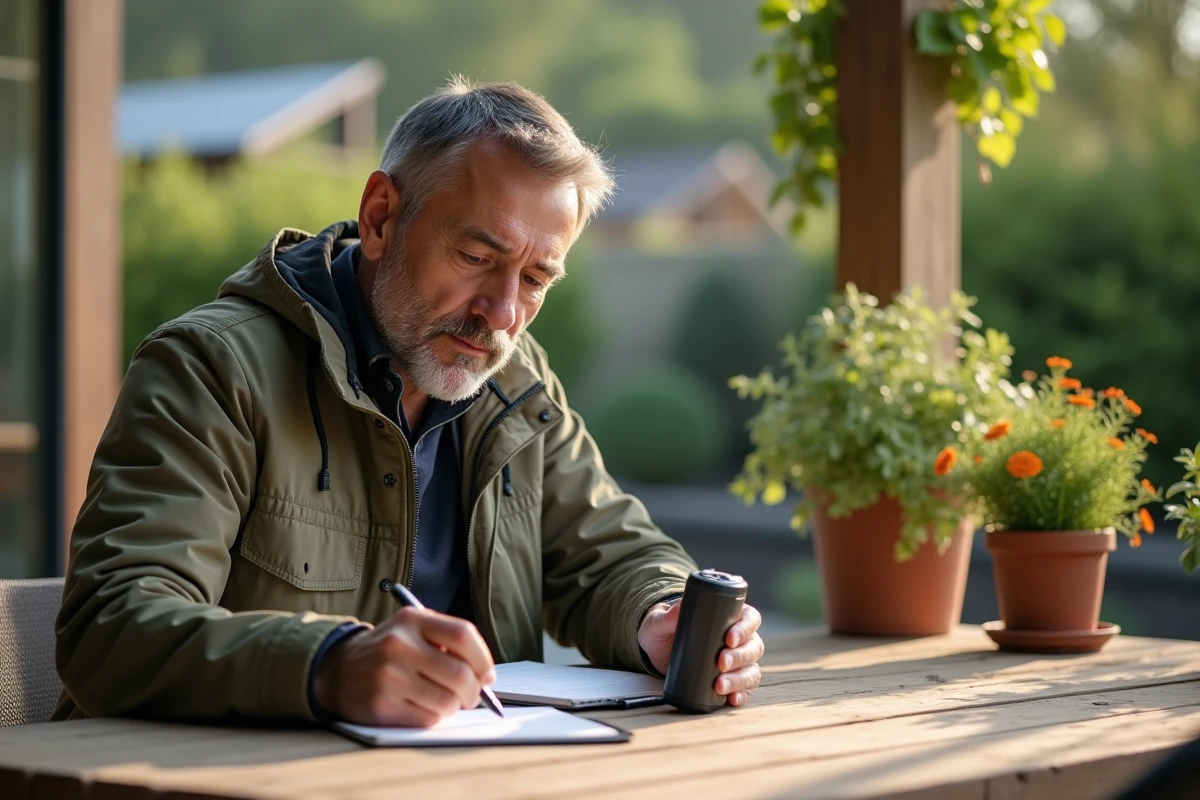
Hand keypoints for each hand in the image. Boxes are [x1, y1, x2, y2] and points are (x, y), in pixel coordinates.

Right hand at [313, 607, 495, 726]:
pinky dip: (433, 717)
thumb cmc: (386, 652)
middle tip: (471, 696)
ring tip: (441, 700)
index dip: (483, 659)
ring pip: (447, 701)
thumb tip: (485, 675)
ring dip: (453, 706)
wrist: (337, 670)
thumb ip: (447, 642)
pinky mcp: (381, 705)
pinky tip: (419, 706)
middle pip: (460, 674)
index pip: (463, 634)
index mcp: (412, 620)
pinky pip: (427, 719)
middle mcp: (399, 645)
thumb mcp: (412, 630)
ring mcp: (389, 676)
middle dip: (473, 691)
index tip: (487, 675)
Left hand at [637, 600, 763, 706]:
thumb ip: (667, 616)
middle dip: (739, 657)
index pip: (749, 619)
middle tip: (721, 663)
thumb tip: (678, 609)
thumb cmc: (663, 629)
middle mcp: (739, 640)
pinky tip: (731, 699)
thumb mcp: (660, 620)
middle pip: (753, 647)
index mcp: (730, 616)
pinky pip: (744, 690)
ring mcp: (737, 662)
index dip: (744, 629)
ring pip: (751, 670)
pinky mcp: (730, 681)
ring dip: (739, 679)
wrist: (656, 651)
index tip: (729, 639)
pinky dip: (741, 695)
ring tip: (720, 686)